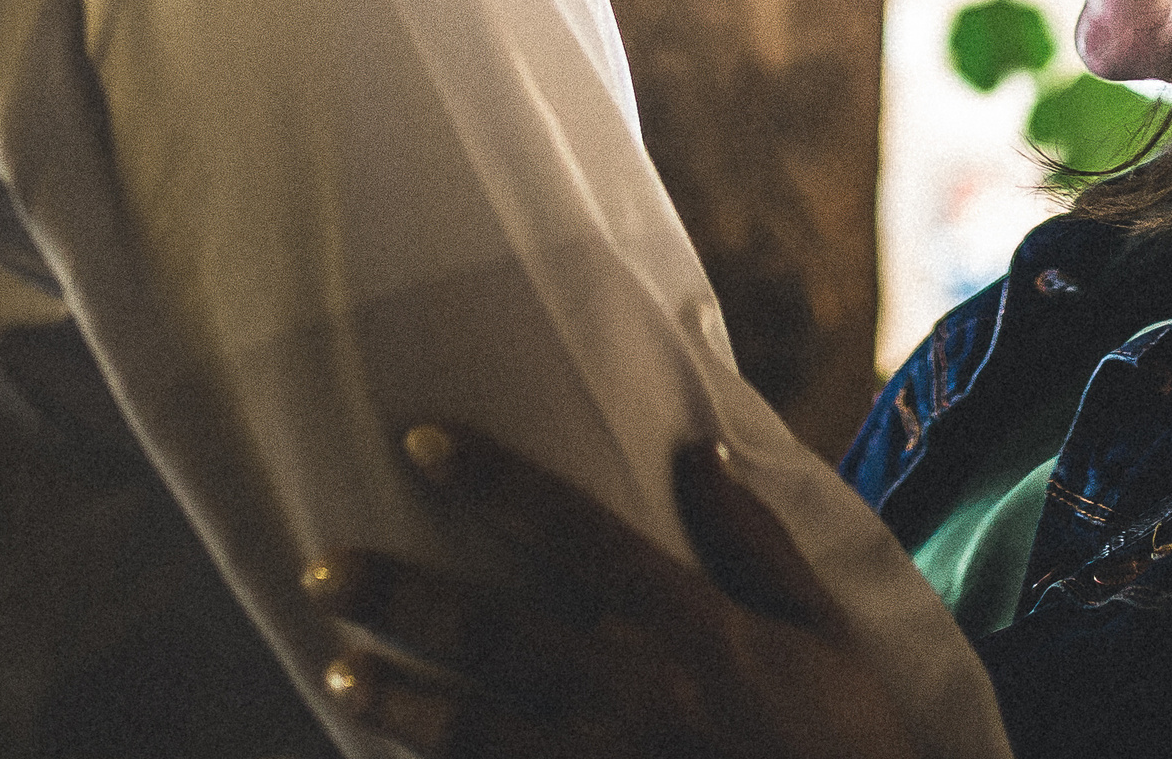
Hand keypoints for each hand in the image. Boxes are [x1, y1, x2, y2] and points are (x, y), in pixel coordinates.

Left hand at [303, 422, 925, 758]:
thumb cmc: (847, 741)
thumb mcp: (821, 630)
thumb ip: (752, 542)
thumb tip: (694, 450)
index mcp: (690, 629)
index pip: (573, 533)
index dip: (495, 483)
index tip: (421, 442)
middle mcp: (632, 697)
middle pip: (494, 635)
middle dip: (403, 600)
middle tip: (324, 570)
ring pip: (475, 733)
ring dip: (398, 702)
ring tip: (335, 668)